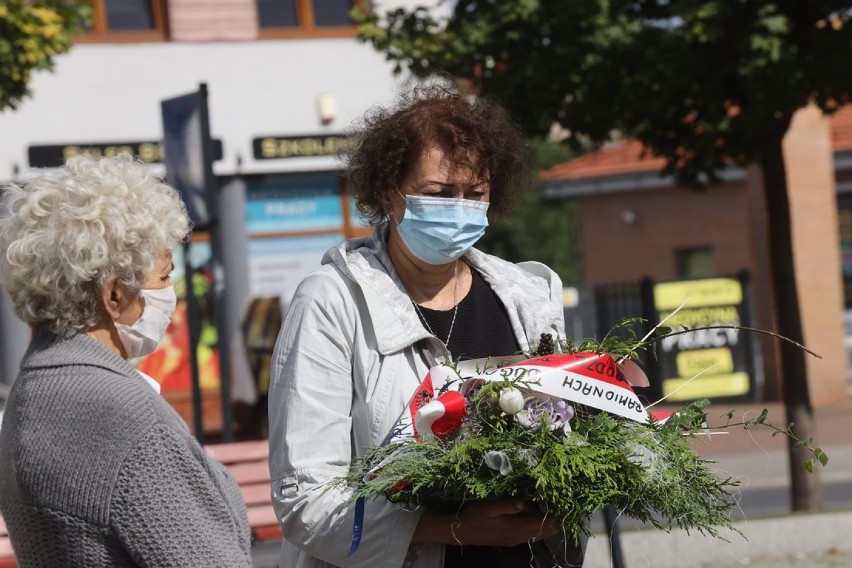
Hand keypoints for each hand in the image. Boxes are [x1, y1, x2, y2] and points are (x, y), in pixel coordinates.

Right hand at [412, 500, 558, 546]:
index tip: (559, 504)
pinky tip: (539, 525)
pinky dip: (537, 531)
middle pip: (542, 531)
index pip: (540, 522)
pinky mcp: (510, 541)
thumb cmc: (475, 515)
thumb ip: (510, 505)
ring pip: (537, 535)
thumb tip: (527, 503)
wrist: (461, 531)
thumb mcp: (491, 507)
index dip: (551, 515)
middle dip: (553, 522)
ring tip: (556, 518)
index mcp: (516, 527)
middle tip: (562, 510)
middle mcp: (518, 536)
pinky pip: (529, 537)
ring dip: (546, 527)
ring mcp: (514, 540)